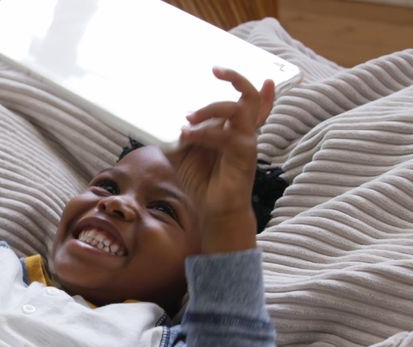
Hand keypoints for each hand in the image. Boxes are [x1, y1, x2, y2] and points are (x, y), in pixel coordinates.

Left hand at [171, 67, 274, 253]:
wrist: (213, 210)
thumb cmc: (202, 181)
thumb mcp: (183, 153)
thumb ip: (179, 135)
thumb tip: (161, 121)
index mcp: (234, 129)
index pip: (251, 102)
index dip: (250, 83)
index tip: (235, 69)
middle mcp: (244, 132)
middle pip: (250, 96)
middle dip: (235, 78)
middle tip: (215, 70)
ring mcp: (246, 142)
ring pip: (239, 109)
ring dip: (212, 108)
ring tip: (189, 118)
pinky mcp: (244, 155)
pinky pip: (227, 135)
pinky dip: (205, 133)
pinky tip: (187, 136)